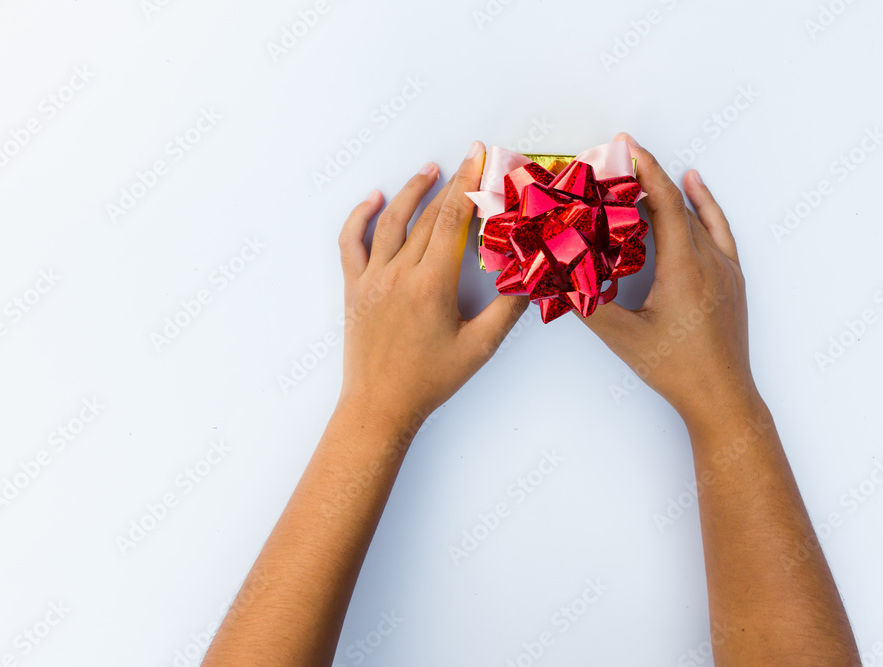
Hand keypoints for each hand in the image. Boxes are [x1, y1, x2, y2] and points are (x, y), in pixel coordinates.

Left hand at [337, 141, 528, 429]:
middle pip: (428, 215)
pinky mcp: (354, 287)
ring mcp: (372, 278)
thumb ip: (507, 310)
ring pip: (391, 221)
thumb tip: (531, 278)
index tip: (480, 157)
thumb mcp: (479, 348)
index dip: (469, 184)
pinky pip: (351, 242)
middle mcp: (399, 273)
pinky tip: (374, 199)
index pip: (454, 220)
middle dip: (452, 183)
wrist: (380, 406)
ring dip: (411, 191)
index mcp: (432, 284)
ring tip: (430, 170)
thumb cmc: (429, 381)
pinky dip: (359, 216)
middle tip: (469, 160)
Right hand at [581, 133, 757, 430]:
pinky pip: (718, 229)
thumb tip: (556, 281)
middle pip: (678, 204)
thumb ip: (588, 306)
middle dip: (648, 177)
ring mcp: (725, 269)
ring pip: (697, 215)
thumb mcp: (624, 338)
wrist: (722, 397)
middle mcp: (709, 262)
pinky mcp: (732, 279)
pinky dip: (705, 205)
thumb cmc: (677, 370)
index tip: (625, 146)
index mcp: (685, 270)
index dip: (645, 170)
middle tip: (619, 159)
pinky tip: (696, 187)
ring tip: (646, 168)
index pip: (665, 204)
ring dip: (671, 189)